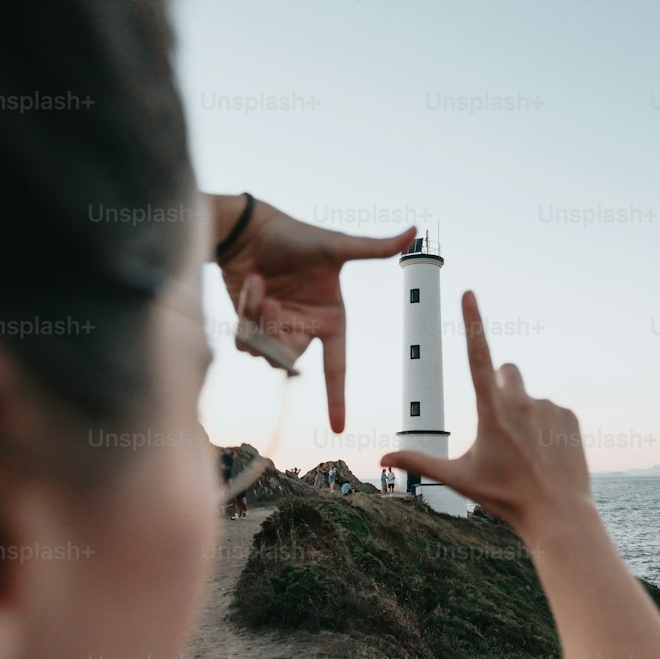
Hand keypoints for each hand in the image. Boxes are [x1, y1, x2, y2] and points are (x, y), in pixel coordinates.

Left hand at [212, 195, 414, 432]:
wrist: (251, 230)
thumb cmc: (295, 236)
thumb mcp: (335, 245)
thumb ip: (373, 247)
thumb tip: (414, 230)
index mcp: (331, 320)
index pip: (337, 367)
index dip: (337, 399)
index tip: (338, 429)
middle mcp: (305, 329)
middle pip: (290, 361)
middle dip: (278, 337)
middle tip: (273, 302)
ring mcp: (276, 329)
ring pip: (264, 353)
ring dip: (259, 320)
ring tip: (259, 284)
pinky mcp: (251, 325)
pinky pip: (245, 343)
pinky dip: (245, 317)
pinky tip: (249, 286)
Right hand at [380, 291, 592, 543]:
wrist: (558, 514)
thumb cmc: (504, 497)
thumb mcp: (459, 479)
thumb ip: (420, 463)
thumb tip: (381, 459)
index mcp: (492, 411)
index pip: (478, 355)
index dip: (472, 322)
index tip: (468, 293)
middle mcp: (522, 401)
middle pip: (506, 372)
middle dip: (500, 386)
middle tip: (502, 427)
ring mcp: (550, 406)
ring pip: (529, 398)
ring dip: (524, 414)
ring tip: (527, 453)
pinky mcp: (569, 415)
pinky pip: (552, 410)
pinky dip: (546, 426)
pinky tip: (546, 454)